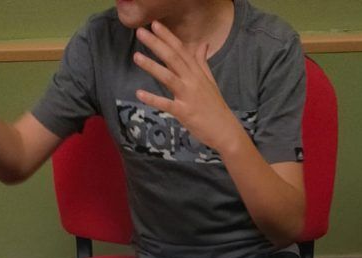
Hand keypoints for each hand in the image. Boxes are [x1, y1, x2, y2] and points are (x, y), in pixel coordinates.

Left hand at [133, 21, 241, 153]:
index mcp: (197, 72)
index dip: (168, 36)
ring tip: (136, 56)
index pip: (181, 50)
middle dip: (156, 44)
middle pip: (173, 58)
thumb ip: (202, 62)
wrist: (225, 130)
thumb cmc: (215, 107)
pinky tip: (139, 93)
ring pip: (168, 77)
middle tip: (140, 32)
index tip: (155, 24)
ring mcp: (188, 96)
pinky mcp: (184, 112)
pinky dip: (153, 99)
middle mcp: (192, 80)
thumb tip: (203, 44)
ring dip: (152, 66)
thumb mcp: (210, 81)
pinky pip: (166, 104)